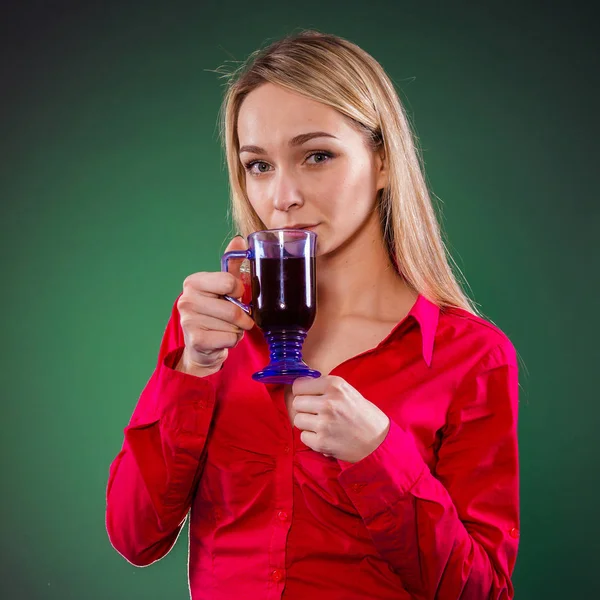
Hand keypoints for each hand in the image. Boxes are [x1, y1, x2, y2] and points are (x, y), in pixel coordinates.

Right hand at [175, 236, 253, 374]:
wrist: (202, 346)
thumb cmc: (215, 313)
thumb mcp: (223, 287)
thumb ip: (232, 265)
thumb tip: (240, 240)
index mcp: (194, 282)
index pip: (229, 282)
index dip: (240, 291)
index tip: (236, 296)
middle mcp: (186, 299)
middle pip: (233, 308)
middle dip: (242, 317)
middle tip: (236, 318)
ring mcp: (188, 320)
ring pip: (233, 326)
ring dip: (237, 330)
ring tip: (226, 329)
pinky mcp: (195, 340)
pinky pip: (229, 339)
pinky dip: (233, 341)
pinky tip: (221, 339)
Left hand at [292, 375, 390, 462]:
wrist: (379, 442)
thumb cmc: (364, 415)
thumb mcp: (348, 391)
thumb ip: (325, 387)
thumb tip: (299, 385)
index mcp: (335, 385)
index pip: (299, 384)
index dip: (303, 391)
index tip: (308, 396)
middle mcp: (328, 402)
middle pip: (296, 402)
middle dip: (304, 408)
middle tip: (317, 413)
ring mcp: (323, 423)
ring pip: (297, 420)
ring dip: (307, 424)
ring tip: (322, 425)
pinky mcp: (321, 442)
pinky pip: (303, 437)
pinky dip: (311, 438)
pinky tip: (325, 436)